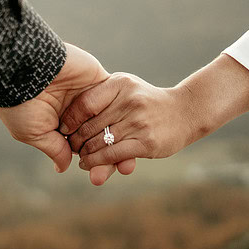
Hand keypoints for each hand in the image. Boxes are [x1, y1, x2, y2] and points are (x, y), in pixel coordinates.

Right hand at [0, 43, 136, 177]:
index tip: (99, 176)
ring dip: (119, 141)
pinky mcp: (98, 80)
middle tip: (121, 171)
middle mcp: (74, 111)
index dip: (91, 161)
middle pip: (98, 136)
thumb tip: (64, 167)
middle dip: (108, 155)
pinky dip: (123, 119)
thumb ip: (54, 148)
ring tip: (128, 163)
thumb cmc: (21, 103)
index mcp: (56, 123)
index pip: (79, 146)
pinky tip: (131, 139)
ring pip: (110, 122)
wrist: (25, 67)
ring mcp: (87, 95)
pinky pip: (115, 102)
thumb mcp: (33, 132)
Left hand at [60, 73, 196, 183]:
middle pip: (89, 126)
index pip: (84, 103)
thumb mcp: (126, 88)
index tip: (62, 128)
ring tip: (79, 157)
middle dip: (75, 140)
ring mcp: (138, 122)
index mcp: (120, 84)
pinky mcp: (146, 142)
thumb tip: (67, 119)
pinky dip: (96, 163)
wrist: (186, 111)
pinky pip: (112, 155)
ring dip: (84, 154)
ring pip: (98, 143)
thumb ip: (101, 96)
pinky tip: (88, 165)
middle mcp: (129, 101)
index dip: (69, 120)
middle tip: (69, 147)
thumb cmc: (147, 102)